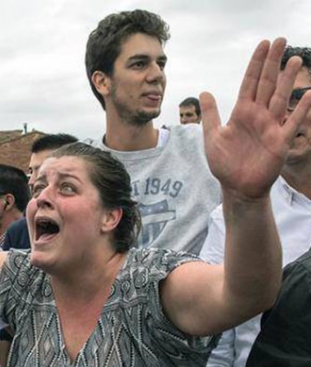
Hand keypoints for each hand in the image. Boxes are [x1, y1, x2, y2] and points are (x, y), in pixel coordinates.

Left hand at [201, 38, 310, 199]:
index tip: (263, 45)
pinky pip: (292, 123)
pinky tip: (309, 93)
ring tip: (294, 59)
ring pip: (280, 97)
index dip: (256, 64)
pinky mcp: (280, 141)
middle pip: (266, 84)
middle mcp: (258, 115)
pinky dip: (302, 109)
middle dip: (273, 63)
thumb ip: (210, 114)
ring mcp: (270, 127)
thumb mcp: (212, 137)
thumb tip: (204, 92)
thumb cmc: (224, 163)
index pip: (250, 83)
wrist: (237, 187)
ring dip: (287, 79)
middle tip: (281, 40)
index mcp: (241, 112)